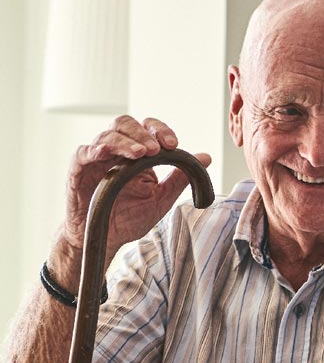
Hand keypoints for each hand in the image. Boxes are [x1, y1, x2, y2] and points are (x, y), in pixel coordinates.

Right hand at [63, 115, 211, 260]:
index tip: (174, 144)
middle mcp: (116, 151)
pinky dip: (95, 150)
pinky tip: (106, 154)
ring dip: (126, 142)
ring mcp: (96, 158)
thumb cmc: (129, 217)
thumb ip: (180, 178)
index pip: (148, 129)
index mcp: (136, 154)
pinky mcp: (79, 170)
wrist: (106, 238)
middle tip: (157, 148)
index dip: (160, 130)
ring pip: (108, 135)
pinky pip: (83, 153)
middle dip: (143, 133)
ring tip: (141, 153)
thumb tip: (206, 157)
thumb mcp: (161, 198)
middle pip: (125, 124)